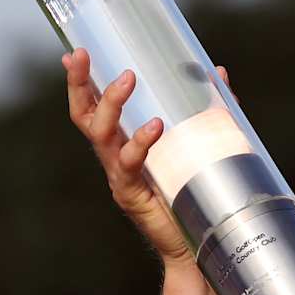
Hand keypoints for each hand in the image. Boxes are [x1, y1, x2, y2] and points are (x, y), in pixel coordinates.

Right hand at [63, 48, 231, 269]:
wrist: (198, 241)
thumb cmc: (195, 190)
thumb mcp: (202, 140)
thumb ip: (209, 109)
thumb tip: (219, 71)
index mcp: (124, 142)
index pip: (96, 106)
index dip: (83, 81)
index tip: (75, 52)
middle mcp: (115, 156)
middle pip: (86, 115)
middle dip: (80, 84)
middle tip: (81, 56)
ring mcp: (120, 175)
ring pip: (102, 135)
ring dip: (112, 104)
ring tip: (128, 79)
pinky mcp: (132, 193)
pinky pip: (130, 164)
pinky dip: (140, 142)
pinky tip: (155, 126)